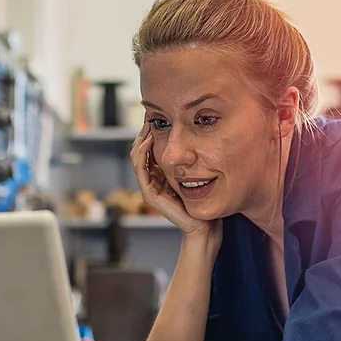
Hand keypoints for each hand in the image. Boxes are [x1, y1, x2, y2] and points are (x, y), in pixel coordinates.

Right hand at [131, 124, 220, 240]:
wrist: (203, 225)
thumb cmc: (203, 200)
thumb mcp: (195, 172)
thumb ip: (188, 159)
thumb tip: (191, 137)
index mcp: (160, 174)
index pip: (148, 149)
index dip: (149, 132)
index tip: (155, 116)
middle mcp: (152, 179)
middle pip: (139, 150)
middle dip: (142, 132)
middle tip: (148, 115)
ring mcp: (149, 187)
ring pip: (136, 157)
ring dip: (140, 139)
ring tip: (146, 125)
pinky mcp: (150, 194)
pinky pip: (141, 170)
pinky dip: (142, 154)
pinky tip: (148, 141)